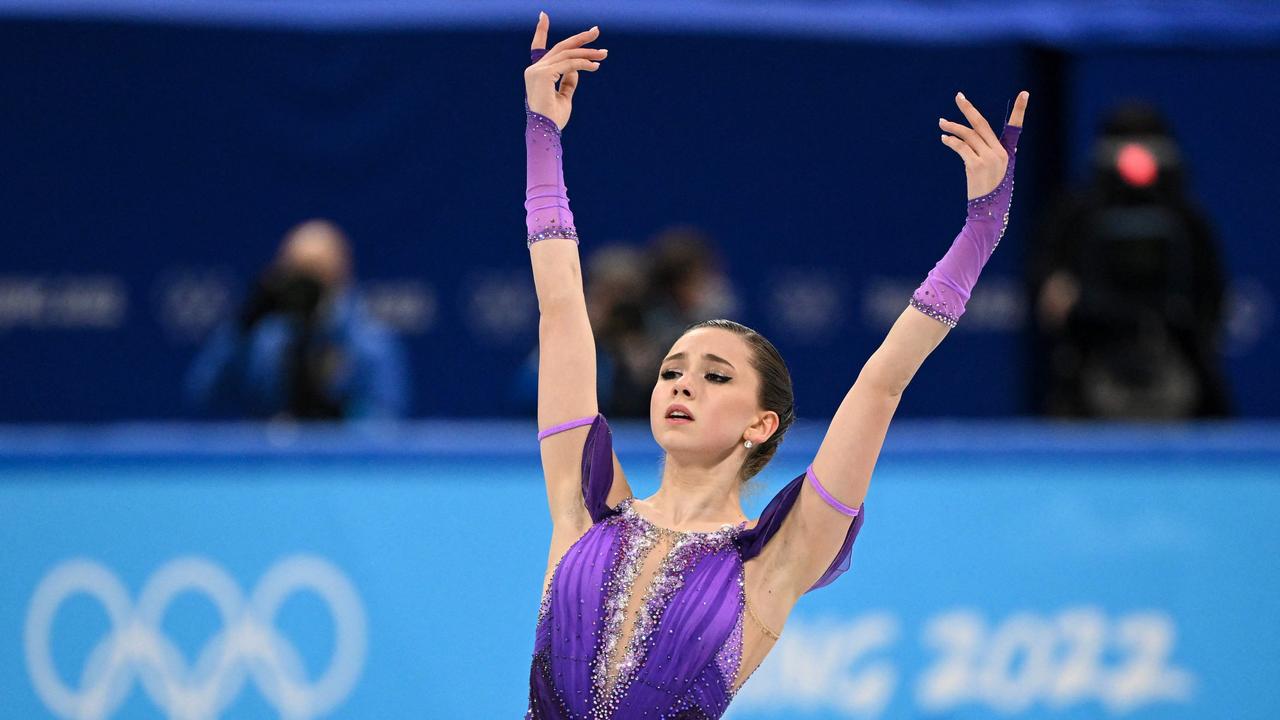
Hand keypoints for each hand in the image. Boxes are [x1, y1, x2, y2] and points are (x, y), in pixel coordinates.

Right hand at [524, 12, 607, 129]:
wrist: (546, 132)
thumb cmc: (553, 118)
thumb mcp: (564, 96)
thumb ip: (569, 80)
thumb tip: (578, 68)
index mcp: (536, 73)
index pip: (538, 47)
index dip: (540, 30)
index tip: (544, 15)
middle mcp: (534, 69)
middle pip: (560, 47)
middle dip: (579, 39)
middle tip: (597, 31)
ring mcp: (537, 71)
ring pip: (568, 55)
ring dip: (588, 54)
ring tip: (603, 54)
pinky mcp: (544, 74)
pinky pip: (569, 64)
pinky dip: (584, 63)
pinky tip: (595, 66)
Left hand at [939, 91, 1028, 198]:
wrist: (988, 213)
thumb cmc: (990, 194)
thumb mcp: (992, 171)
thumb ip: (985, 154)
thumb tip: (965, 142)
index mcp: (1007, 153)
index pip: (1015, 127)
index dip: (1021, 110)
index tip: (1025, 93)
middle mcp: (1000, 153)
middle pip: (982, 124)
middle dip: (969, 109)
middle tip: (958, 96)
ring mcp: (989, 158)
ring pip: (968, 135)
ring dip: (953, 127)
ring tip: (941, 123)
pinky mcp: (976, 166)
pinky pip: (962, 147)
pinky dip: (952, 141)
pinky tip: (944, 138)